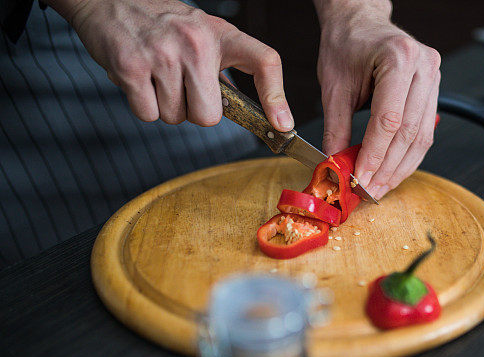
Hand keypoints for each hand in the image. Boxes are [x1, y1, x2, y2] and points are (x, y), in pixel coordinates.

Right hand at [48, 0, 293, 129]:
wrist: (109, 1)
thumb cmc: (162, 26)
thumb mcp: (203, 36)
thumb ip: (223, 70)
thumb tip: (253, 115)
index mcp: (221, 34)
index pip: (264, 61)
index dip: (276, 97)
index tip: (282, 124)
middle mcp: (196, 42)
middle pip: (208, 116)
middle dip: (192, 111)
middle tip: (180, 87)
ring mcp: (163, 54)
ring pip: (175, 117)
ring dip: (165, 107)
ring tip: (156, 76)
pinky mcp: (132, 66)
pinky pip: (148, 114)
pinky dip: (142, 106)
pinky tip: (139, 80)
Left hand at [315, 0, 440, 199]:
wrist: (360, 22)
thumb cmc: (346, 46)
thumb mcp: (334, 88)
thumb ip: (336, 129)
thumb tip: (336, 165)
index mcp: (397, 58)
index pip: (389, 120)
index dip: (375, 154)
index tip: (360, 178)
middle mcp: (423, 66)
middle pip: (409, 132)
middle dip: (387, 167)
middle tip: (370, 191)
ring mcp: (434, 76)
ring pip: (421, 136)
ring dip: (400, 167)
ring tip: (381, 187)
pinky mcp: (434, 89)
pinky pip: (425, 131)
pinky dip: (408, 155)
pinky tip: (393, 171)